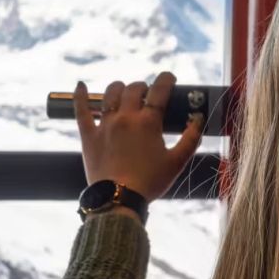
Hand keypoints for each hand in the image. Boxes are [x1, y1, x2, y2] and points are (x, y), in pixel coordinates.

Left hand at [73, 72, 203, 201]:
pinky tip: (81, 86)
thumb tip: (198, 118)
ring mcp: (105, 124)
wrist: (119, 200)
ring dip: (120, 89)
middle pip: (134, 88)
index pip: (159, 90)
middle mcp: (126, 117)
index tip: (170, 78)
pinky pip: (81, 110)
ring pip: (110, 94)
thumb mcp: (177, 161)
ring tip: (125, 93)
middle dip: (144, 87)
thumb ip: (191, 138)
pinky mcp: (89, 135)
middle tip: (148, 95)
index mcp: (148, 122)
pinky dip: (80, 96)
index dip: (166, 79)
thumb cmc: (150, 181)